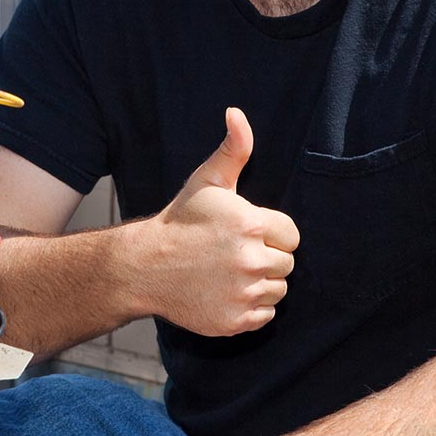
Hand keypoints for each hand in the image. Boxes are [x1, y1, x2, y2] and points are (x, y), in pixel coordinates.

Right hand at [136, 107, 299, 336]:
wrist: (144, 266)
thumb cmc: (181, 221)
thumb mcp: (207, 181)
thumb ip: (233, 148)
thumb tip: (236, 114)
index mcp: (251, 225)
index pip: (291, 235)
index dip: (272, 232)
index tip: (247, 232)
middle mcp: (250, 261)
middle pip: (287, 263)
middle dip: (267, 257)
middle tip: (235, 252)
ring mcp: (242, 294)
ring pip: (278, 290)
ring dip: (261, 282)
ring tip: (230, 271)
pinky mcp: (234, 321)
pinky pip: (265, 316)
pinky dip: (251, 308)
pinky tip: (228, 292)